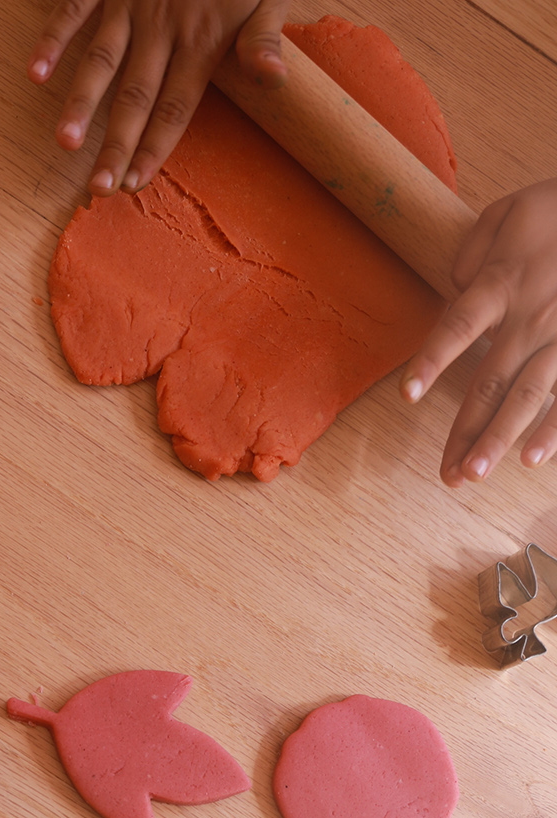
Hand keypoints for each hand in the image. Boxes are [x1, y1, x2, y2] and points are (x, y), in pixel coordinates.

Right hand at [28, 0, 289, 195]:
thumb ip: (264, 38)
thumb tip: (273, 80)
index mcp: (202, 39)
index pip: (175, 107)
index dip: (154, 148)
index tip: (134, 184)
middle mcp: (163, 28)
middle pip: (136, 96)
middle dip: (116, 144)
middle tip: (99, 188)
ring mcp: (130, 4)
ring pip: (102, 59)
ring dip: (82, 101)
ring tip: (66, 142)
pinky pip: (75, 9)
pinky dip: (54, 39)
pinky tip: (37, 73)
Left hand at [401, 180, 556, 486]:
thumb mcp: (510, 210)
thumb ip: (472, 251)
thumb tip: (454, 286)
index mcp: (502, 282)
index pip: (458, 325)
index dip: (431, 360)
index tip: (407, 395)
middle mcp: (530, 316)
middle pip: (489, 380)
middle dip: (466, 430)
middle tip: (446, 474)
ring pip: (527, 396)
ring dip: (499, 438)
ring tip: (474, 474)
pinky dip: (554, 428)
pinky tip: (533, 459)